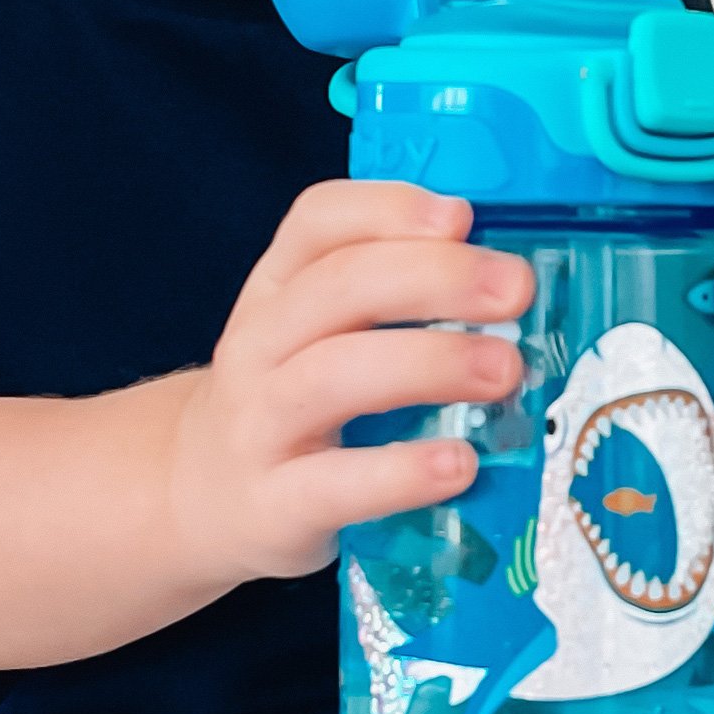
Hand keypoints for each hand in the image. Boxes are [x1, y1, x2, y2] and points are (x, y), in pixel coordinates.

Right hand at [167, 179, 533, 585]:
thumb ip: (388, 291)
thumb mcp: (315, 330)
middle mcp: (259, 342)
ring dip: (429, 363)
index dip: (388, 209)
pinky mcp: (275, 504)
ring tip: (505, 368)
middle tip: (514, 289)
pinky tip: (462, 464)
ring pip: (334, 375)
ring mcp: (259, 423)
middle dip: (435, 278)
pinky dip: (403, 471)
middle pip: (338, 287)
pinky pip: (338, 483)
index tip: (462, 217)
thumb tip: (496, 264)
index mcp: (276, 286)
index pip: (316, 221)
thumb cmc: (289, 397)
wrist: (199, 495)